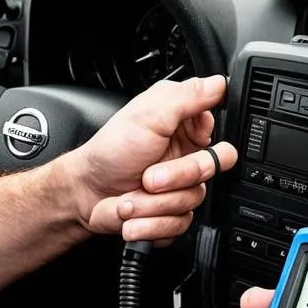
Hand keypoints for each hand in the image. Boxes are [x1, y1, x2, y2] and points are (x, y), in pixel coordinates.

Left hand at [67, 75, 237, 242]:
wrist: (87, 193)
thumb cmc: (111, 152)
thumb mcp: (148, 115)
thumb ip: (188, 96)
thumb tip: (220, 83)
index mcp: (184, 127)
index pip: (219, 132)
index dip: (202, 140)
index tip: (182, 141)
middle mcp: (186, 156)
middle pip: (211, 168)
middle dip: (177, 177)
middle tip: (150, 176)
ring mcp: (181, 188)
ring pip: (194, 200)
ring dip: (155, 203)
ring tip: (132, 197)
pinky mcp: (174, 215)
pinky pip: (180, 225)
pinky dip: (152, 223)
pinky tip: (135, 214)